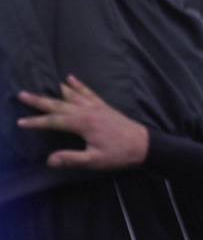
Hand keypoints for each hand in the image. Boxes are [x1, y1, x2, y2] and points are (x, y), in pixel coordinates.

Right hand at [16, 76, 148, 169]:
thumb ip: (71, 159)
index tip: (20, 122)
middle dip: (39, 101)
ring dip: (56, 91)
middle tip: (22, 94)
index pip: (54, 121)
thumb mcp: (94, 161)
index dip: (36, 122)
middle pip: (59, 104)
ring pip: (72, 96)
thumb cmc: (119, 154)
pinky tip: (70, 79)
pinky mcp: (104, 106)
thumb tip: (49, 160)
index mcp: (84, 123)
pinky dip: (78, 85)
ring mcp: (97, 107)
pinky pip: (88, 92)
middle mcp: (88, 111)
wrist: (143, 144)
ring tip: (41, 86)